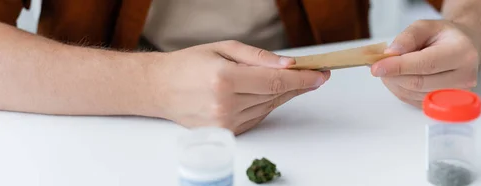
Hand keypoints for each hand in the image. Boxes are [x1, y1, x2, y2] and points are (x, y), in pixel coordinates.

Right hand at [146, 40, 329, 133]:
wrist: (159, 88)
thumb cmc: (189, 64)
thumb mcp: (224, 48)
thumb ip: (259, 57)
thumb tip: (288, 64)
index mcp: (224, 79)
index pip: (275, 82)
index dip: (303, 79)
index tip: (320, 74)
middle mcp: (225, 104)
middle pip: (275, 95)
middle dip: (298, 84)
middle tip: (313, 74)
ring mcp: (225, 122)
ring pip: (268, 107)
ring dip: (282, 94)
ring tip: (288, 80)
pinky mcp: (226, 132)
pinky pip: (257, 116)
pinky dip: (266, 103)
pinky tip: (267, 92)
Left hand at [371, 20, 478, 107]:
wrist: (463, 48)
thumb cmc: (444, 37)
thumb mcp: (425, 26)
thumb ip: (408, 37)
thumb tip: (391, 53)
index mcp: (462, 53)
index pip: (426, 64)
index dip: (399, 67)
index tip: (377, 66)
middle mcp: (464, 77)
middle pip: (419, 83)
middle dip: (393, 75)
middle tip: (378, 66)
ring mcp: (456, 94)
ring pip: (414, 94)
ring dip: (395, 83)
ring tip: (390, 68)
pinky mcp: (445, 105)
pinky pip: (414, 101)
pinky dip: (401, 90)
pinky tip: (399, 77)